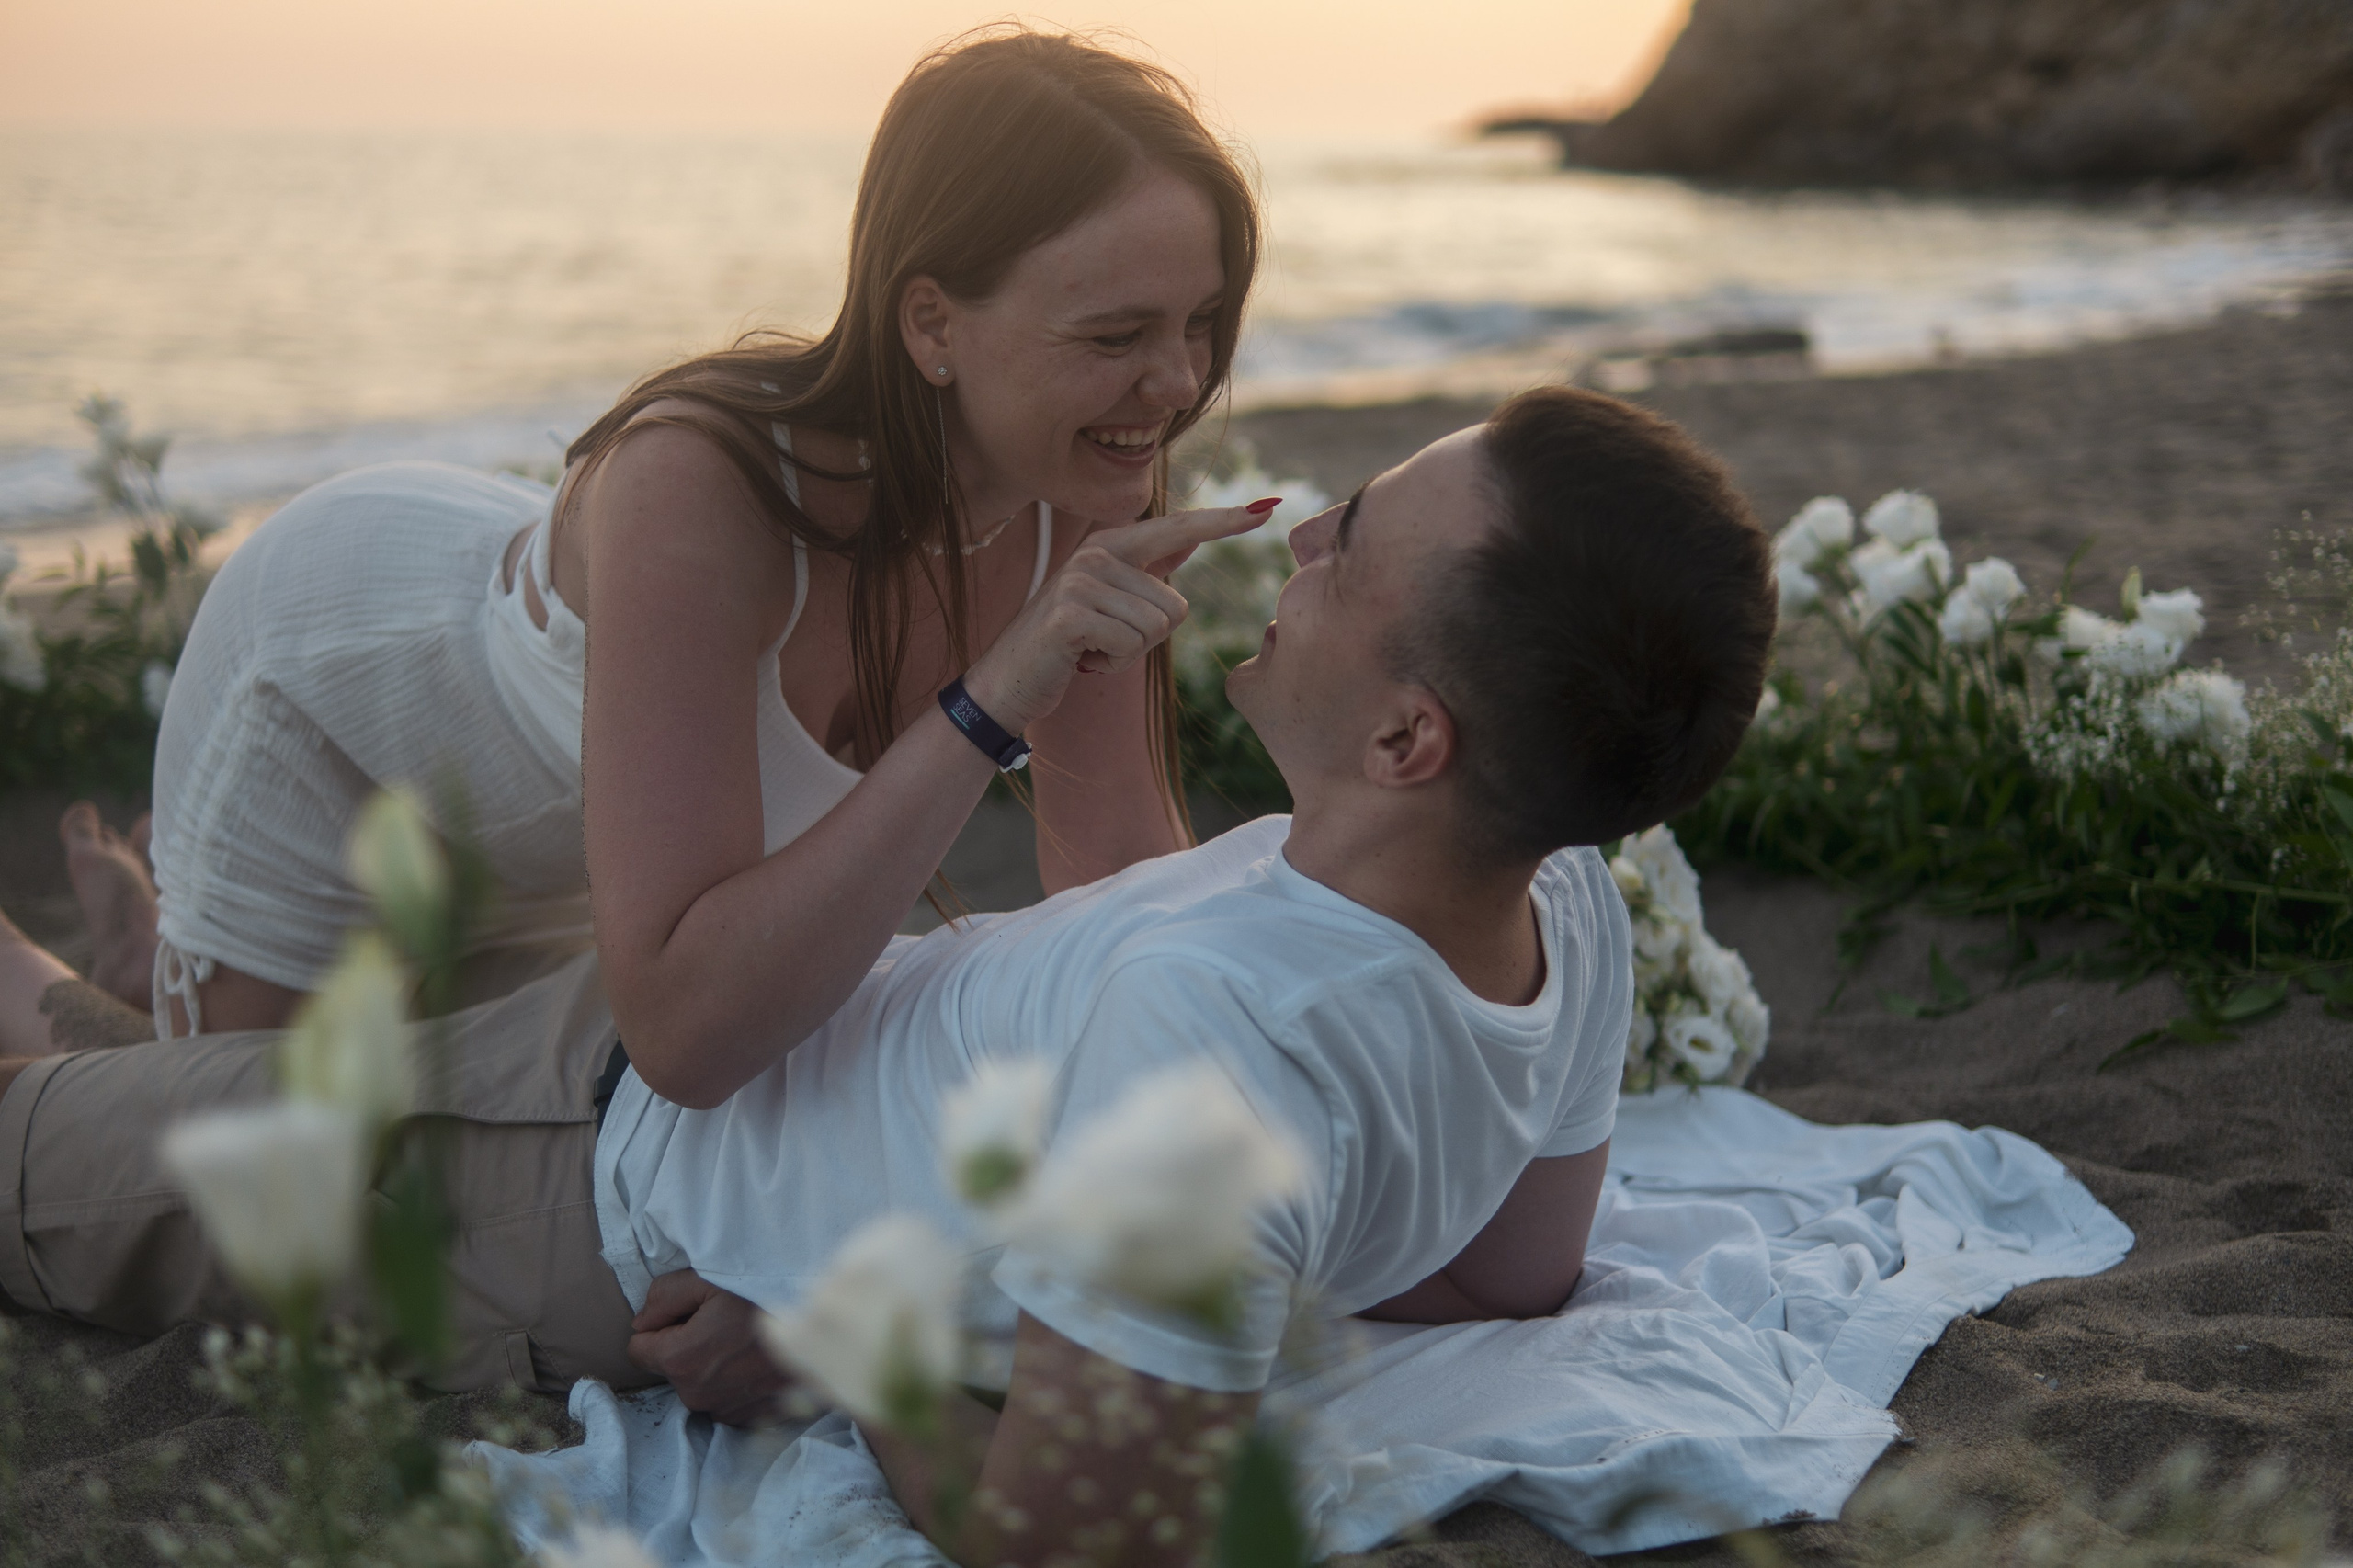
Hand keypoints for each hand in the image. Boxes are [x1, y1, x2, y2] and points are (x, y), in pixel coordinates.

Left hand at [626, 1269, 793, 1425]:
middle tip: (724, 1323)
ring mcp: (725, 1409)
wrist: (822, 1326)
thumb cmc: (763, 1295)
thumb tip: (642, 1323)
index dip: (661, 1327)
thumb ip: (663, 1297)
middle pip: (671, 1367)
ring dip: (712, 1366)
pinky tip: (755, 1361)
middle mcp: (696, 1394)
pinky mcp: (749, 1418)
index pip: (638, 1349)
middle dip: (687, 1346)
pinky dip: (734, 1382)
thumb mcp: (707, 1278)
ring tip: (743, 1341)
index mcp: (680, 1360)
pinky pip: (724, 1398)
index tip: (688, 1314)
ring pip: (698, 1383)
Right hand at [962, 500, 1276, 732]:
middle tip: (1106, 641)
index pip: (1178, 528)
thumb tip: (1193, 535)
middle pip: (1175, 605)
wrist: (1009, 679)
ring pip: (1156, 627)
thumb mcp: (1111, 599)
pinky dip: (1114, 665)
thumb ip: (1148, 566)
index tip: (1265, 509)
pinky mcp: (1071, 613)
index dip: (1221, 522)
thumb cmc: (1069, 643)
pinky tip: (1084, 659)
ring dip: (1130, 654)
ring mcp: (1081, 579)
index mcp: (1111, 544)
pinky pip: (1131, 645)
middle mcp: (1096, 552)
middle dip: (1149, 639)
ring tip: (1094, 648)